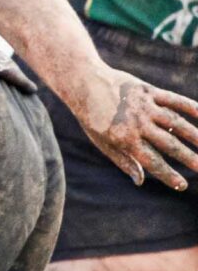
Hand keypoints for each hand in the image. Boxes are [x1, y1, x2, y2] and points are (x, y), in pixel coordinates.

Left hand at [81, 70, 197, 190]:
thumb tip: (141, 181)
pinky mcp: (148, 90)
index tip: (182, 186)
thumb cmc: (93, 118)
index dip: (167, 175)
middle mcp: (136, 123)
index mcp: (123, 139)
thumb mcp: (102, 142)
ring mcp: (144, 106)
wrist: (83, 83)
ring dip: (194, 135)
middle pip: (168, 143)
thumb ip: (123, 160)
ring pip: (175, 122)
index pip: (150, 161)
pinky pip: (173, 100)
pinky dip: (190, 106)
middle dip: (188, 157)